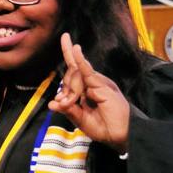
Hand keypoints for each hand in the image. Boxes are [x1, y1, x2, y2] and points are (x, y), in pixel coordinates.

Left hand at [48, 33, 129, 152]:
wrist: (120, 134)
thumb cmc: (103, 127)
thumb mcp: (81, 120)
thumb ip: (68, 111)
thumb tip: (52, 104)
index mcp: (88, 89)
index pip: (75, 68)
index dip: (69, 52)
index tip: (65, 37)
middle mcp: (93, 83)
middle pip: (72, 74)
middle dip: (66, 87)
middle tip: (67, 104)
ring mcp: (98, 83)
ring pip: (77, 77)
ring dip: (71, 90)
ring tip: (72, 103)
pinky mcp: (103, 86)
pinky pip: (88, 72)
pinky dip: (80, 61)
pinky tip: (75, 49)